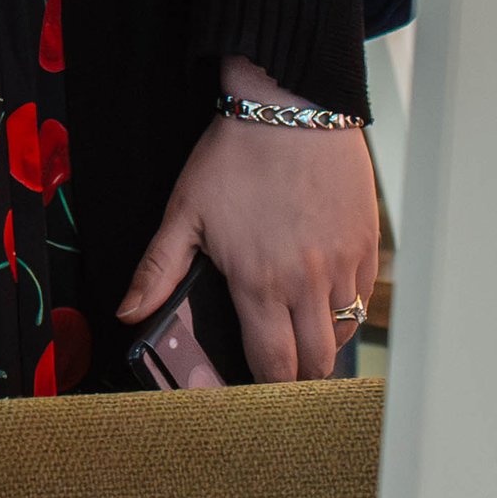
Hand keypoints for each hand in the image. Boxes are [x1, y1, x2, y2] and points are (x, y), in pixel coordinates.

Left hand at [118, 56, 380, 381]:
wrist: (292, 110)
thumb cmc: (236, 157)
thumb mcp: (184, 213)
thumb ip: (158, 269)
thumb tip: (129, 313)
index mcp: (260, 283)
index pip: (274, 365)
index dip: (265, 387)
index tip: (252, 386)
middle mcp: (308, 283)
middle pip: (316, 363)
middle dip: (297, 375)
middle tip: (277, 367)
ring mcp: (344, 265)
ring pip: (343, 333)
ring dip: (322, 343)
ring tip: (297, 332)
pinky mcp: (367, 245)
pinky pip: (364, 299)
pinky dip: (346, 309)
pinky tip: (321, 298)